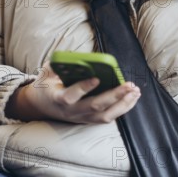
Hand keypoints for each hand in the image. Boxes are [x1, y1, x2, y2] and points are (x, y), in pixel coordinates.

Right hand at [6, 64, 140, 123]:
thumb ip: (59, 64)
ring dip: (123, 104)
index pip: (71, 96)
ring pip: (105, 116)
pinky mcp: (89, 121)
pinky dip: (122, 108)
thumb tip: (76, 55)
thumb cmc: (47, 85)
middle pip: (95, 107)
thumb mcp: (47, 72)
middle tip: (129, 85)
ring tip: (135, 91)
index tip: (97, 78)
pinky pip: (109, 117)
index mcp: (58, 98)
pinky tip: (132, 97)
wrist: (42, 106)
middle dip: (114, 96)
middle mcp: (71, 112)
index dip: (83, 88)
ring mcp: (82, 118)